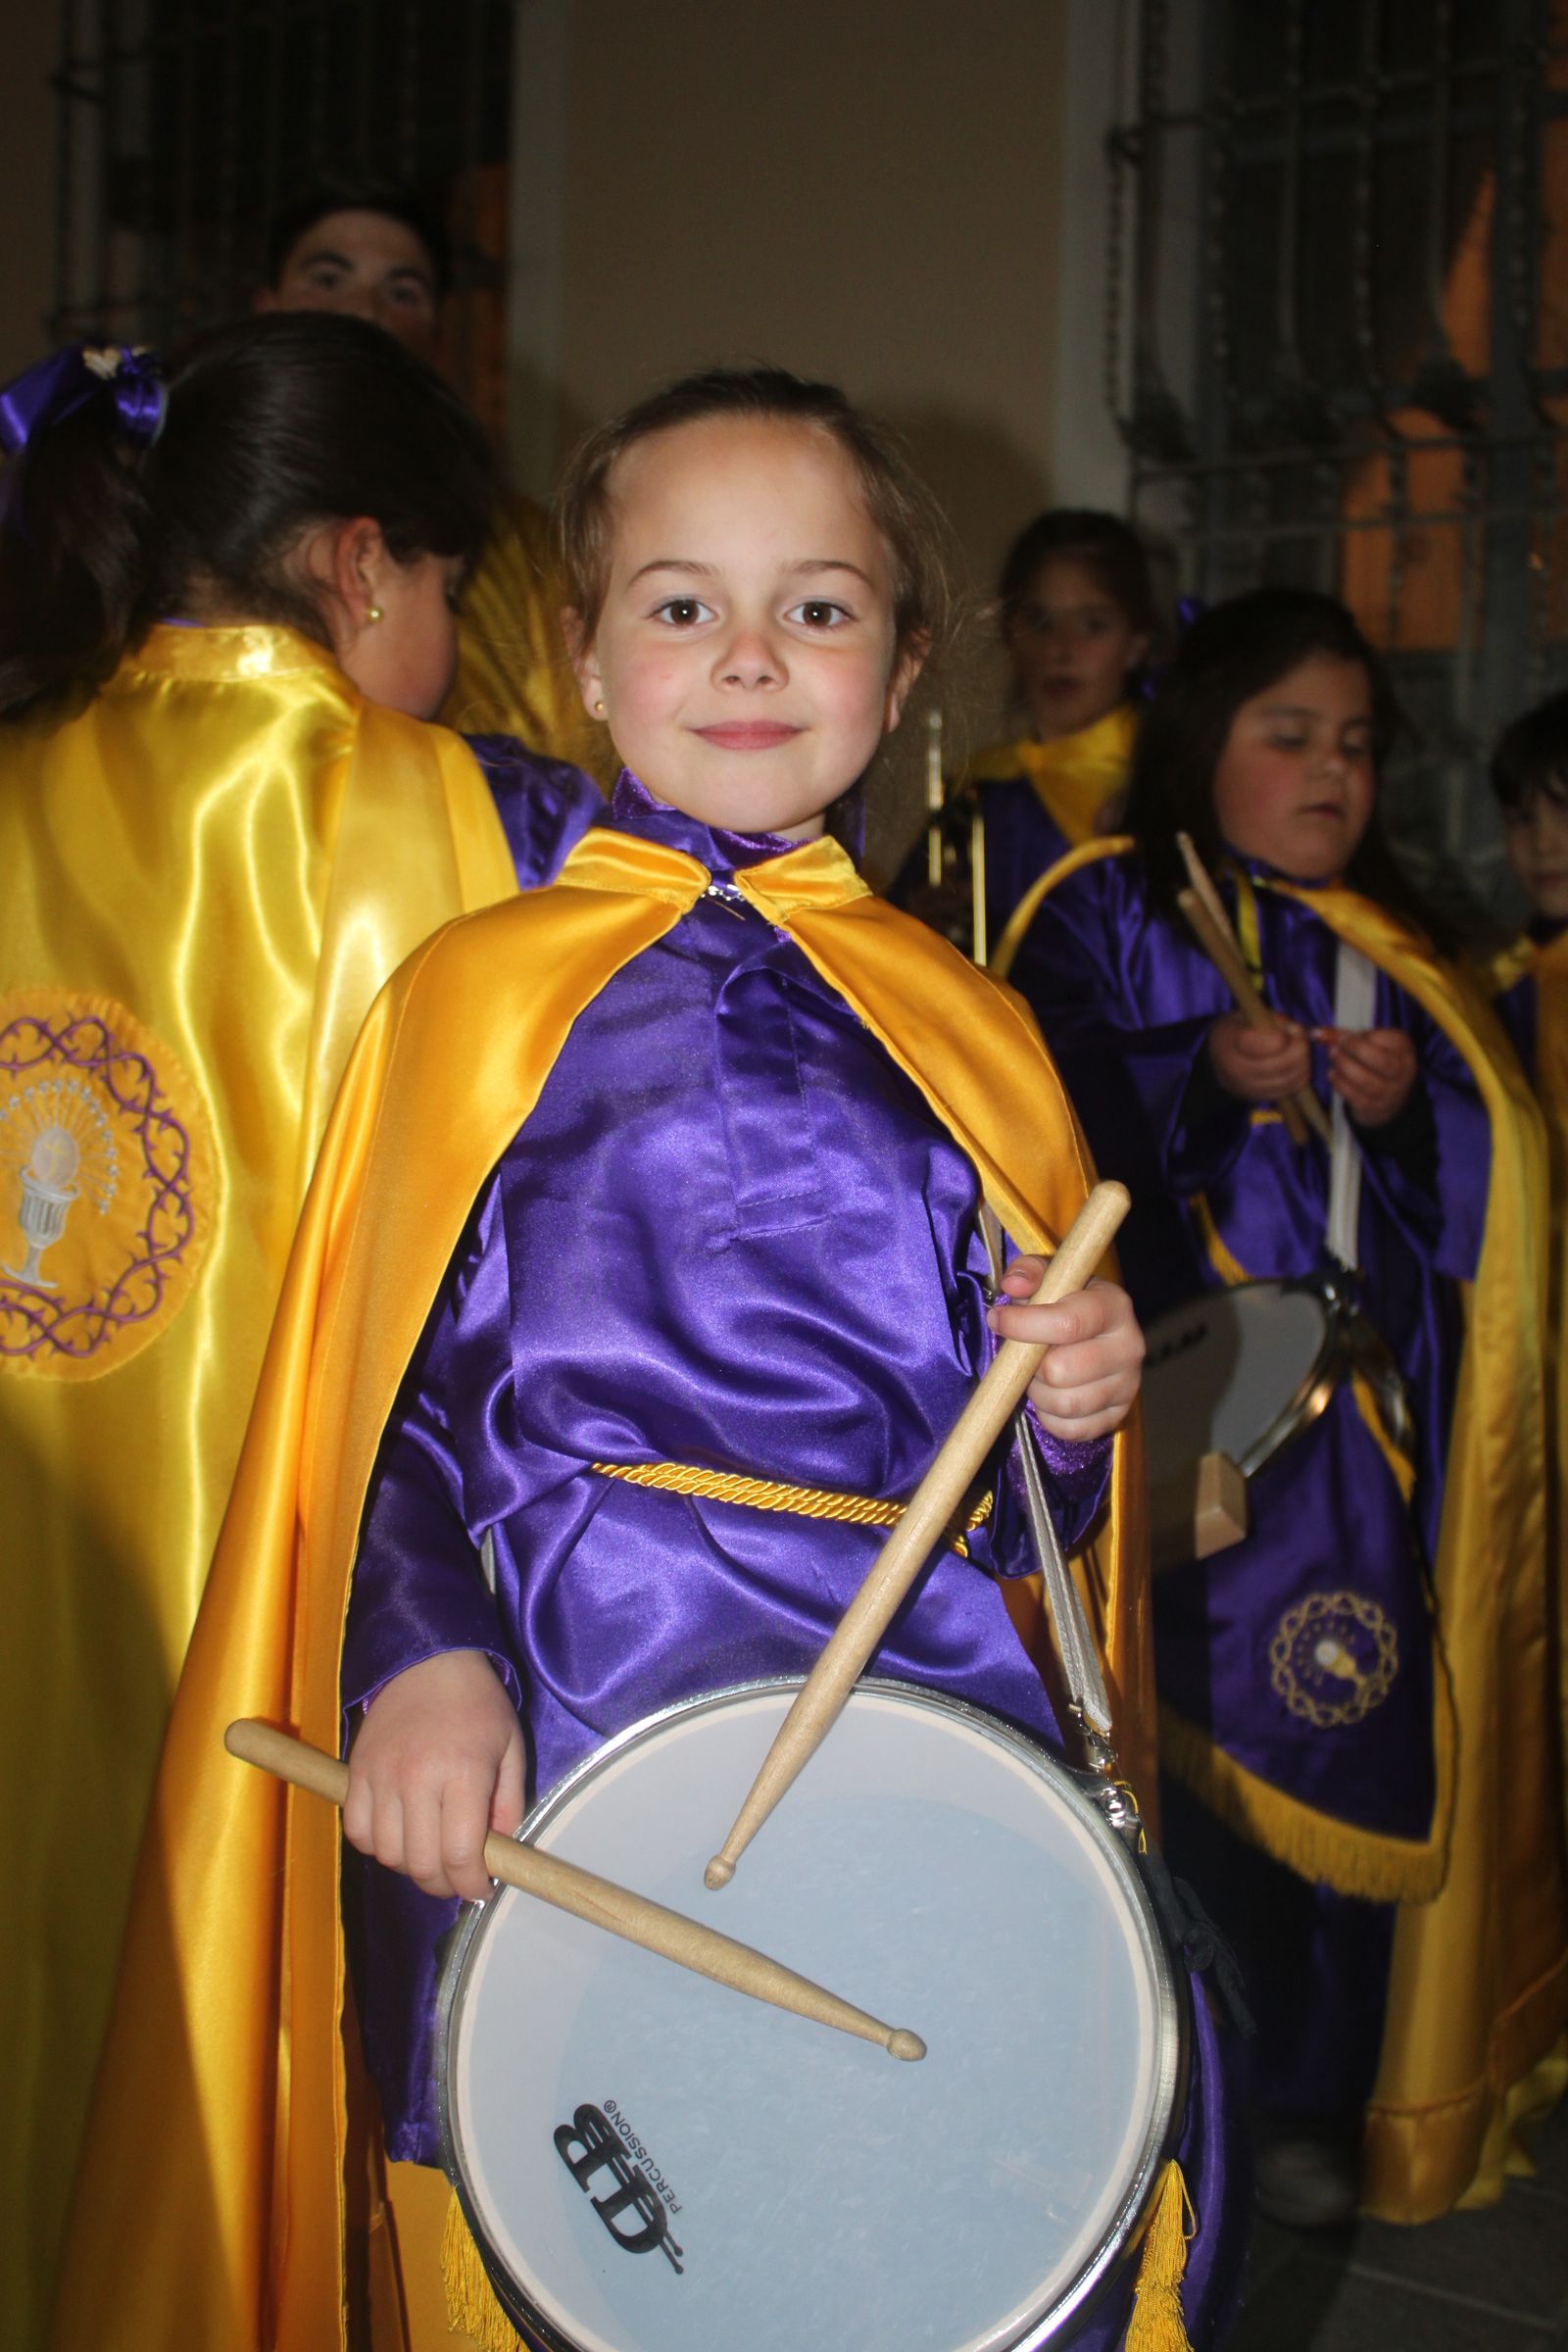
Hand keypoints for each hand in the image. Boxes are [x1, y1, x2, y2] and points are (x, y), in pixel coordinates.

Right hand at [343, 1648, 525, 1902]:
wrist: (428, 1660)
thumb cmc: (478, 1704)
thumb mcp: (511, 1748)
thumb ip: (509, 1803)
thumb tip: (498, 1851)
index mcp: (463, 1774)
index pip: (461, 1856)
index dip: (472, 1885)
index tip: (481, 1889)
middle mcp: (417, 1780)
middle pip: (421, 1864)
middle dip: (444, 1884)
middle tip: (457, 1876)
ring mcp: (381, 1777)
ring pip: (387, 1854)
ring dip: (410, 1867)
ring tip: (429, 1854)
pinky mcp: (355, 1772)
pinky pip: (357, 1831)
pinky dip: (375, 1845)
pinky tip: (398, 1835)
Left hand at [988, 1270, 1144, 1439]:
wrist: (1093, 1336)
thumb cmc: (1063, 1302)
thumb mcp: (1049, 1277)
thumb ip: (1028, 1272)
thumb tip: (1013, 1286)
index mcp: (1114, 1305)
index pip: (1067, 1323)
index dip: (1023, 1325)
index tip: (998, 1319)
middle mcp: (1130, 1346)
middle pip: (1060, 1370)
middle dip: (1029, 1365)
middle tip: (1024, 1355)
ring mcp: (1128, 1385)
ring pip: (1064, 1403)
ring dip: (1038, 1392)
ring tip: (1037, 1374)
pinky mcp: (1118, 1416)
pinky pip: (1070, 1429)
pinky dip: (1050, 1416)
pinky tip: (1050, 1394)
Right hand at [1208, 1009, 1311, 1103]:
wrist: (1215, 1061)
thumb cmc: (1234, 1031)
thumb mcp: (1246, 1015)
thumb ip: (1272, 1019)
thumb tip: (1296, 1031)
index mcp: (1232, 1042)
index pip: (1268, 1044)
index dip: (1285, 1037)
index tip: (1289, 1028)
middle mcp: (1238, 1070)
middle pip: (1282, 1064)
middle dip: (1300, 1049)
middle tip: (1301, 1038)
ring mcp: (1248, 1088)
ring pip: (1289, 1079)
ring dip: (1303, 1063)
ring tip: (1299, 1050)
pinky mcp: (1258, 1097)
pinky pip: (1289, 1089)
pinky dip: (1298, 1077)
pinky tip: (1296, 1065)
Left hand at [1323, 1025, 1417, 1127]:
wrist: (1388, 1099)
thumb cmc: (1374, 1062)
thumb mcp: (1369, 1044)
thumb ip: (1345, 1036)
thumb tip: (1316, 1032)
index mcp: (1404, 1050)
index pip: (1389, 1039)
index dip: (1362, 1038)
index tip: (1343, 1037)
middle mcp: (1402, 1071)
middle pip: (1380, 1060)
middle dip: (1354, 1051)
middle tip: (1336, 1047)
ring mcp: (1391, 1092)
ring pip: (1366, 1080)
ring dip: (1344, 1066)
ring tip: (1333, 1057)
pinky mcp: (1376, 1107)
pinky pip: (1355, 1096)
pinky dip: (1340, 1083)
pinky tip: (1333, 1074)